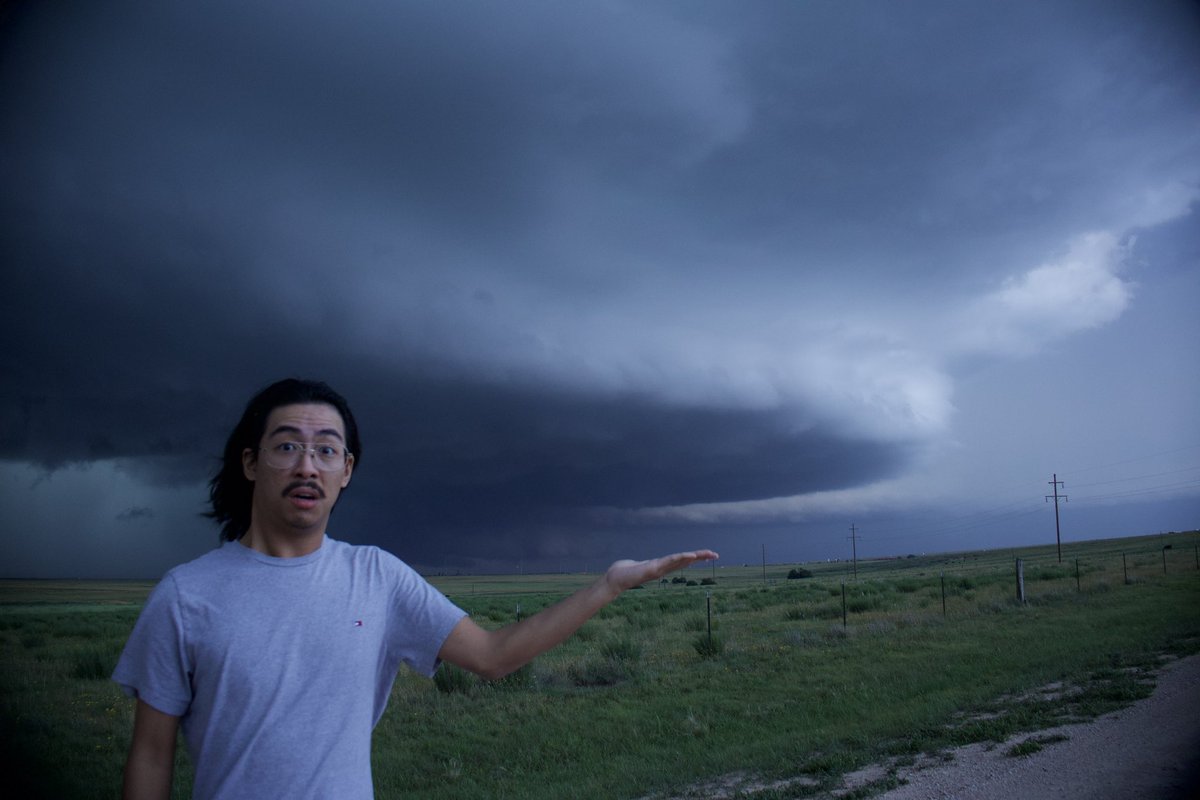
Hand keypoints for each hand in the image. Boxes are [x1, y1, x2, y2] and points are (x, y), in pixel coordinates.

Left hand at [603, 550, 718, 593]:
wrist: (613, 580)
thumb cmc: (622, 573)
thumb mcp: (636, 566)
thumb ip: (640, 565)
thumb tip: (637, 565)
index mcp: (660, 567)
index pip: (680, 560)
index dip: (693, 557)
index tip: (706, 554)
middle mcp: (662, 569)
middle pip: (685, 561)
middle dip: (700, 557)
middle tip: (716, 554)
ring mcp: (659, 569)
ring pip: (681, 561)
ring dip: (695, 557)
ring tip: (708, 553)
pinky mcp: (653, 569)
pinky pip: (670, 562)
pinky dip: (681, 558)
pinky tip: (690, 556)